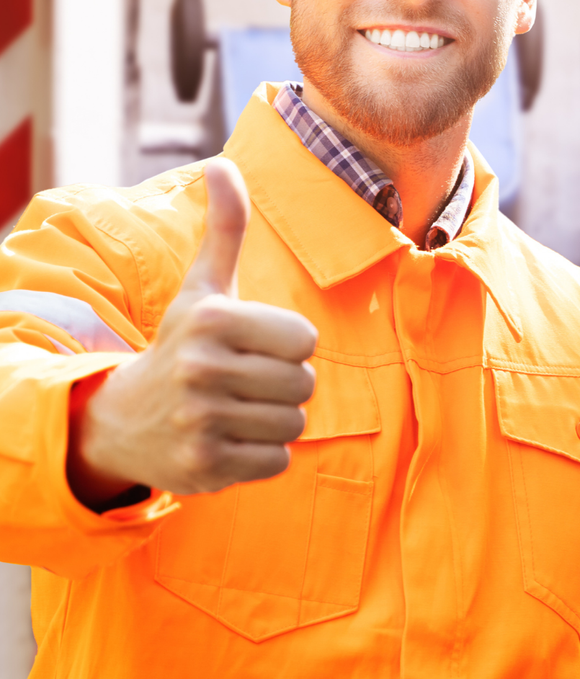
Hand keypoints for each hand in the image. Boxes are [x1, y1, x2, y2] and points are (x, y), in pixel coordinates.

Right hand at [70, 157, 318, 507]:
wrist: (126, 416)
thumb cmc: (184, 345)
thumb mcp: (203, 289)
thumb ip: (225, 231)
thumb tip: (225, 165)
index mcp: (213, 320)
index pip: (306, 341)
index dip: (289, 346)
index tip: (255, 346)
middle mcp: (203, 368)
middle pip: (304, 385)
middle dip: (283, 385)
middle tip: (244, 382)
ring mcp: (202, 420)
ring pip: (293, 425)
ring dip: (274, 420)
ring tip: (236, 409)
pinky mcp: (206, 465)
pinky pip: (277, 461)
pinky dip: (261, 455)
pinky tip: (229, 438)